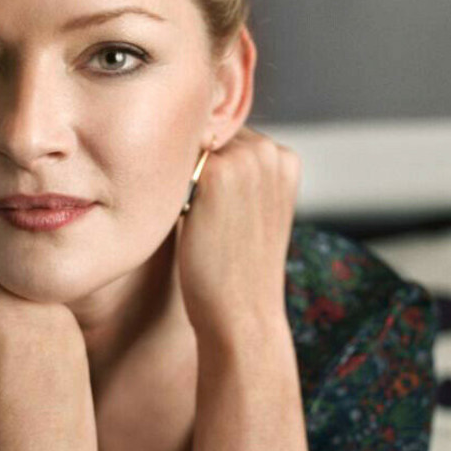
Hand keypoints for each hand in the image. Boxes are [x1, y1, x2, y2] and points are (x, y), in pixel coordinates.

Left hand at [175, 126, 300, 344]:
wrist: (242, 313)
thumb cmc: (239, 269)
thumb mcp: (254, 211)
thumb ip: (240, 175)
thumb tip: (198, 146)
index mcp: (286, 158)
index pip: (229, 138)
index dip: (207, 168)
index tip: (205, 205)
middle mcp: (270, 150)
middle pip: (207, 136)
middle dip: (192, 166)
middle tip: (195, 214)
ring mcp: (245, 158)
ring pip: (188, 147)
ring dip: (177, 175)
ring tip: (191, 219)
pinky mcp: (215, 173)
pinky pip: (173, 164)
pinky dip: (165, 187)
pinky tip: (179, 219)